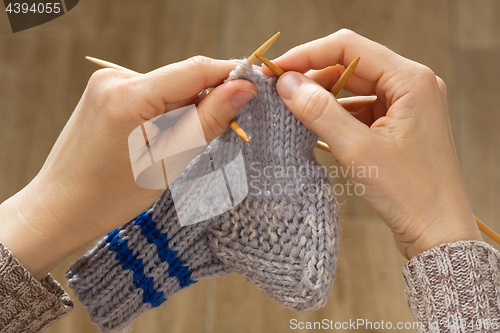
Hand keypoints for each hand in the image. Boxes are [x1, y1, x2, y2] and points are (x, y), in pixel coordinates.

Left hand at [0, 56, 256, 279]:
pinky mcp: (104, 91)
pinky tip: (157, 139)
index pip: (195, 70)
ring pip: (168, 88)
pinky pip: (150, 94)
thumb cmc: (111, 195)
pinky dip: (165, 112)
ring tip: (176, 146)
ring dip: (185, 110)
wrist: (60, 207)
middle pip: (182, 78)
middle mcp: (114, 79)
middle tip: (219, 133)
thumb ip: (208, 120)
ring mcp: (106, 83)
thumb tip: (243, 89)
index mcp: (129, 96)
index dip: (230, 75)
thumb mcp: (169, 161)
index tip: (255, 89)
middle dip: (207, 100)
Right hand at [264, 29, 481, 258]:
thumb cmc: (409, 192)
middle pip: (351, 65)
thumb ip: (320, 111)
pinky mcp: (398, 124)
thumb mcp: (357, 149)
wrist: (436, 231)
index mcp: (410, 80)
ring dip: (323, 95)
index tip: (277, 68)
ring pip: (354, 87)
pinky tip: (315, 124)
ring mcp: (406, 105)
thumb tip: (287, 83)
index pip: (349, 48)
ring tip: (292, 107)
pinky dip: (336, 113)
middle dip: (313, 75)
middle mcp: (411, 85)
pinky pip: (361, 107)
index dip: (308, 54)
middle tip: (278, 89)